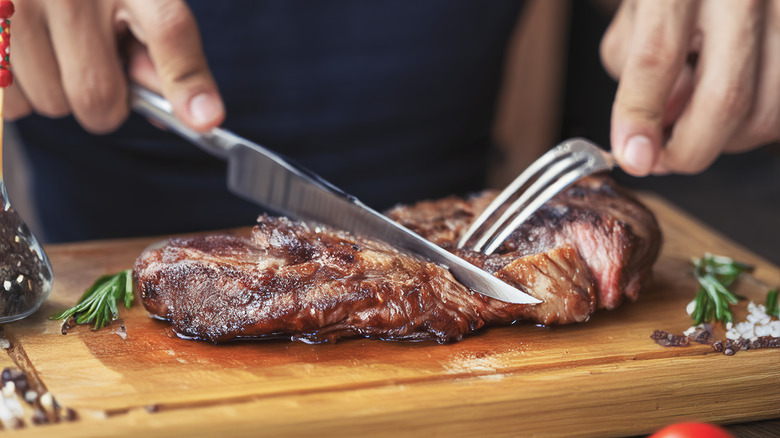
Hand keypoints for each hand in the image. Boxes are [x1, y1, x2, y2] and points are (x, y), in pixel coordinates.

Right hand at [6, 0, 223, 133]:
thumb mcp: (137, 1)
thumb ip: (163, 53)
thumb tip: (191, 114)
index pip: (169, 30)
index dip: (186, 81)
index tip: (203, 121)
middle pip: (97, 96)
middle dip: (105, 104)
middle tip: (96, 72)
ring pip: (50, 103)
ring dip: (57, 96)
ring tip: (53, 51)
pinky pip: (9, 101)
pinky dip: (19, 94)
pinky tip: (24, 55)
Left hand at [600, 0, 778, 175]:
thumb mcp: (638, 9)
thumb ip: (633, 66)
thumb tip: (651, 130)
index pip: (657, 58)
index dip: (640, 118)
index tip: (632, 158)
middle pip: (726, 98)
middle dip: (688, 150)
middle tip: (661, 159)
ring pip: (768, 112)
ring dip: (726, 139)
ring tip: (698, 120)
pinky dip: (756, 122)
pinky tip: (734, 105)